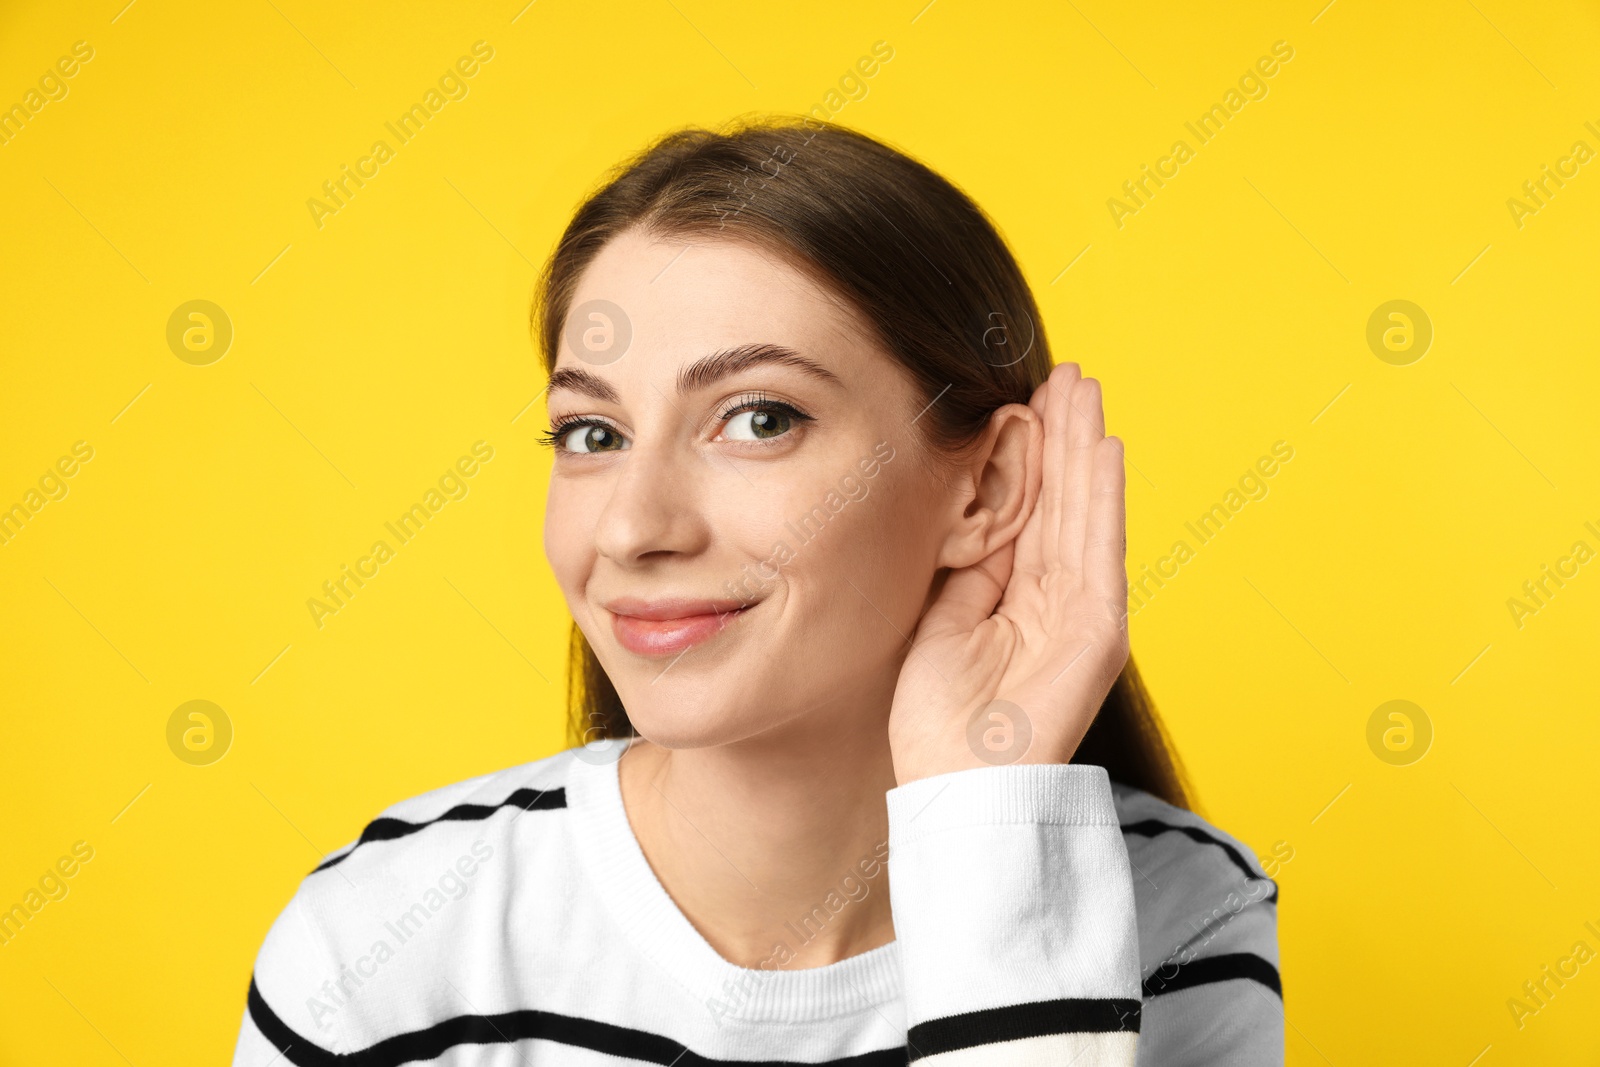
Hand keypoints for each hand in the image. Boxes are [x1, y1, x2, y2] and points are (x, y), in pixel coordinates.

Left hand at [887, 362, 1129, 785]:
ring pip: (1085, 511)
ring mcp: (1081, 612)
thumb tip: (976, 510)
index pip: (1031, 509)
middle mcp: (1056, 597)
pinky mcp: (1098, 632)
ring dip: (1087, 447)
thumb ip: (966, 567)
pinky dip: (1104, 498)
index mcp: (1018, 595)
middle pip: (1063, 499)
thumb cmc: (938, 719)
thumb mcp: (939, 620)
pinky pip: (1100, 551)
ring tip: (1085, 388)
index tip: (1027, 396)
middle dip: (1065, 435)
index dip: (1033, 454)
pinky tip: (1104, 449)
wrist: (954, 786)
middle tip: (1067, 371)